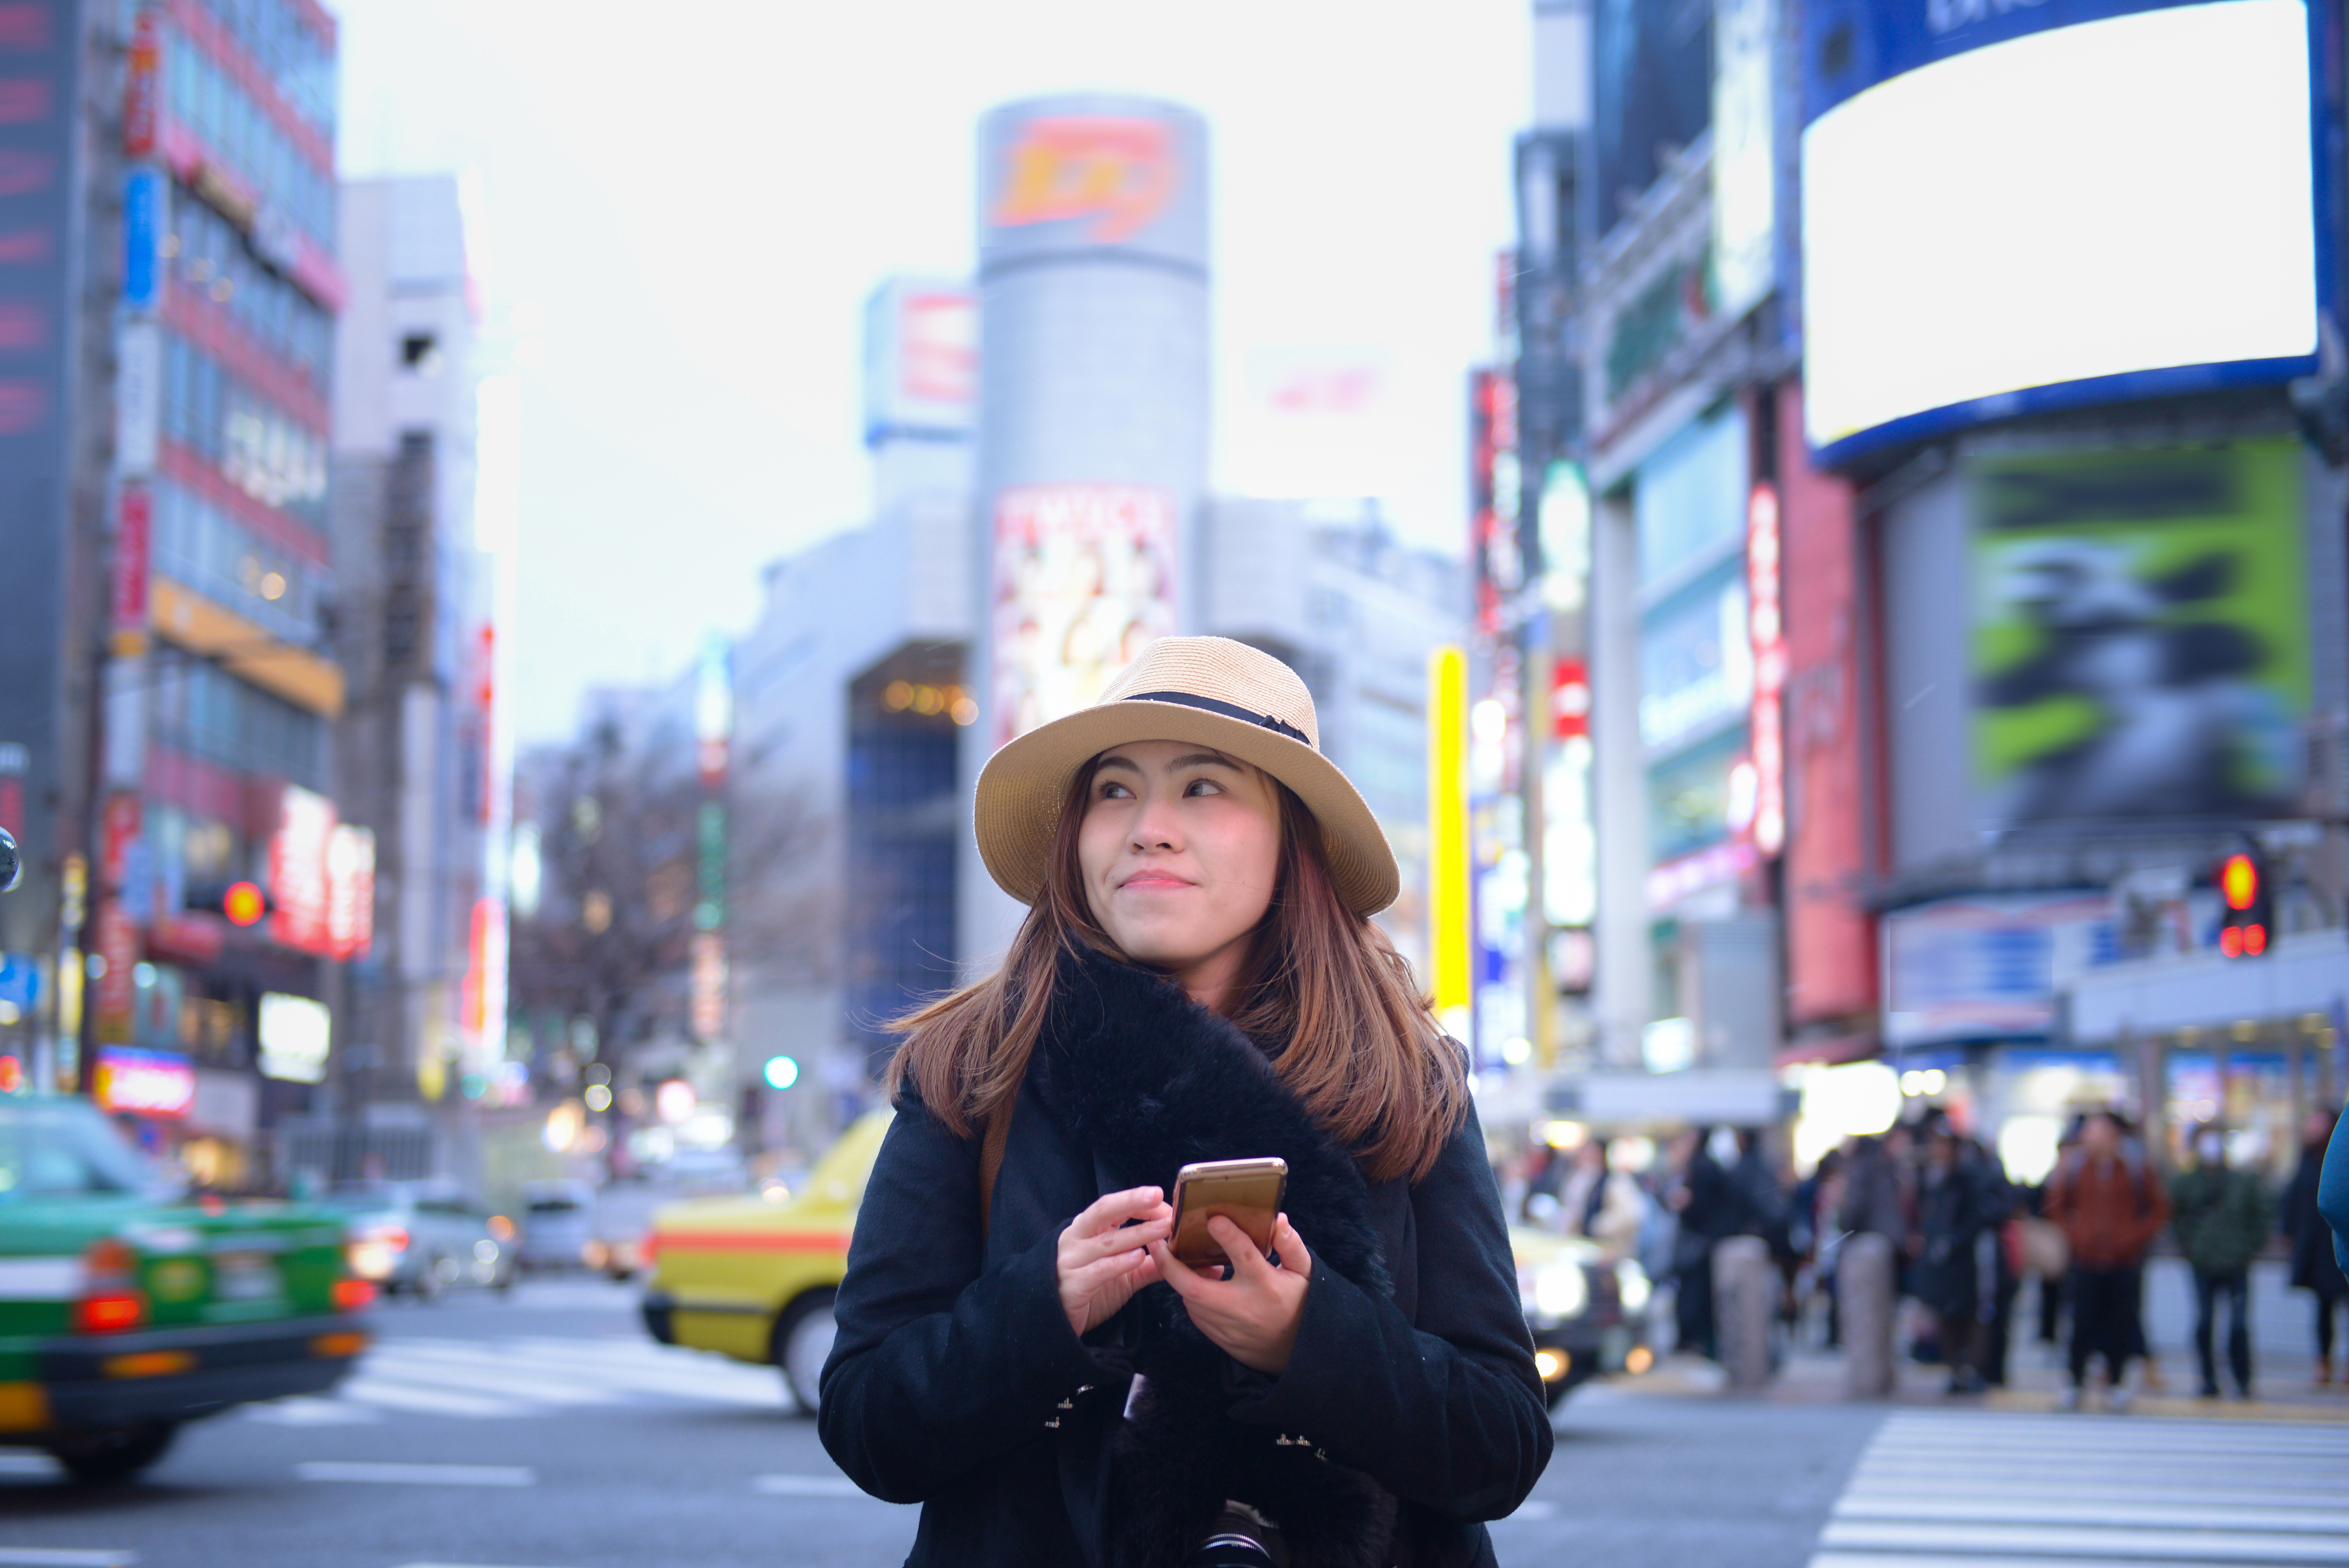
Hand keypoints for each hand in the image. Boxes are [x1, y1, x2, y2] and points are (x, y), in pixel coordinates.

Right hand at [1057, 1186, 1170, 1337]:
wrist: (1057, 1323)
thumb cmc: (1091, 1291)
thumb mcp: (1124, 1275)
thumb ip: (1149, 1264)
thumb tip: (1179, 1255)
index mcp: (1087, 1230)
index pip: (1111, 1207)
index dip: (1135, 1200)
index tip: (1159, 1195)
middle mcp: (1076, 1239)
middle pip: (1103, 1212)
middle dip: (1131, 1201)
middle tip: (1156, 1194)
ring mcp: (1072, 1260)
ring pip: (1106, 1242)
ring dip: (1137, 1234)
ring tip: (1162, 1229)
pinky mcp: (1073, 1285)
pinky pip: (1098, 1270)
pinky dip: (1119, 1263)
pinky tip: (1139, 1257)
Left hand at [1150, 1213, 1312, 1374]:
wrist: (1299, 1353)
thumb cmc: (1300, 1305)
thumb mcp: (1304, 1272)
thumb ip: (1290, 1245)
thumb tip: (1277, 1219)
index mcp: (1266, 1285)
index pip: (1244, 1256)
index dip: (1228, 1236)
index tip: (1213, 1218)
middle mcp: (1242, 1307)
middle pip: (1195, 1287)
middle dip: (1170, 1265)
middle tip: (1155, 1243)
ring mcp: (1228, 1326)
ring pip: (1190, 1301)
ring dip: (1180, 1280)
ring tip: (1176, 1257)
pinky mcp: (1220, 1339)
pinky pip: (1196, 1315)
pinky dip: (1191, 1297)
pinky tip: (1195, 1282)